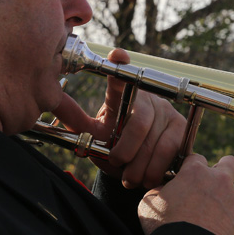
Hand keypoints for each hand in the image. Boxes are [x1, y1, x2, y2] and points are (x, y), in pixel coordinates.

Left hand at [53, 48, 186, 188]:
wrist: (137, 166)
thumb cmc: (113, 146)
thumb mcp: (95, 136)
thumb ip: (78, 124)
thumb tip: (52, 105)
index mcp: (122, 97)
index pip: (120, 76)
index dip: (120, 63)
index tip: (117, 55)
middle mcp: (148, 99)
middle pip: (139, 123)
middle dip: (126, 151)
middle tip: (117, 164)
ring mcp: (167, 113)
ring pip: (156, 142)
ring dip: (140, 167)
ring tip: (130, 179)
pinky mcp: (181, 129)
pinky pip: (171, 151)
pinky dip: (156, 169)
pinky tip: (148, 178)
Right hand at [138, 154, 233, 234]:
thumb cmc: (165, 230)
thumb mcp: (149, 204)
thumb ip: (158, 190)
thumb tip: (163, 189)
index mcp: (195, 173)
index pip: (196, 159)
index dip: (190, 169)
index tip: (187, 180)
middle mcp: (220, 181)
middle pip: (230, 163)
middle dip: (224, 170)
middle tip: (212, 186)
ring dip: (228, 205)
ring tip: (213, 225)